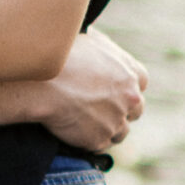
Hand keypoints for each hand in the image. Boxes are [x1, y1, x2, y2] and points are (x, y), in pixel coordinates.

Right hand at [34, 27, 146, 152]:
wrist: (43, 83)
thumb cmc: (61, 56)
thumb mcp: (89, 40)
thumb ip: (101, 50)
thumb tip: (96, 43)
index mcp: (129, 72)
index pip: (141, 83)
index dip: (127, 87)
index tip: (115, 90)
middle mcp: (130, 98)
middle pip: (136, 110)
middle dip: (121, 110)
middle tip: (100, 109)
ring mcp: (116, 121)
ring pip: (120, 131)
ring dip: (106, 128)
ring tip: (83, 122)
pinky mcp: (99, 139)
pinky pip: (98, 144)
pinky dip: (87, 140)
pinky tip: (72, 130)